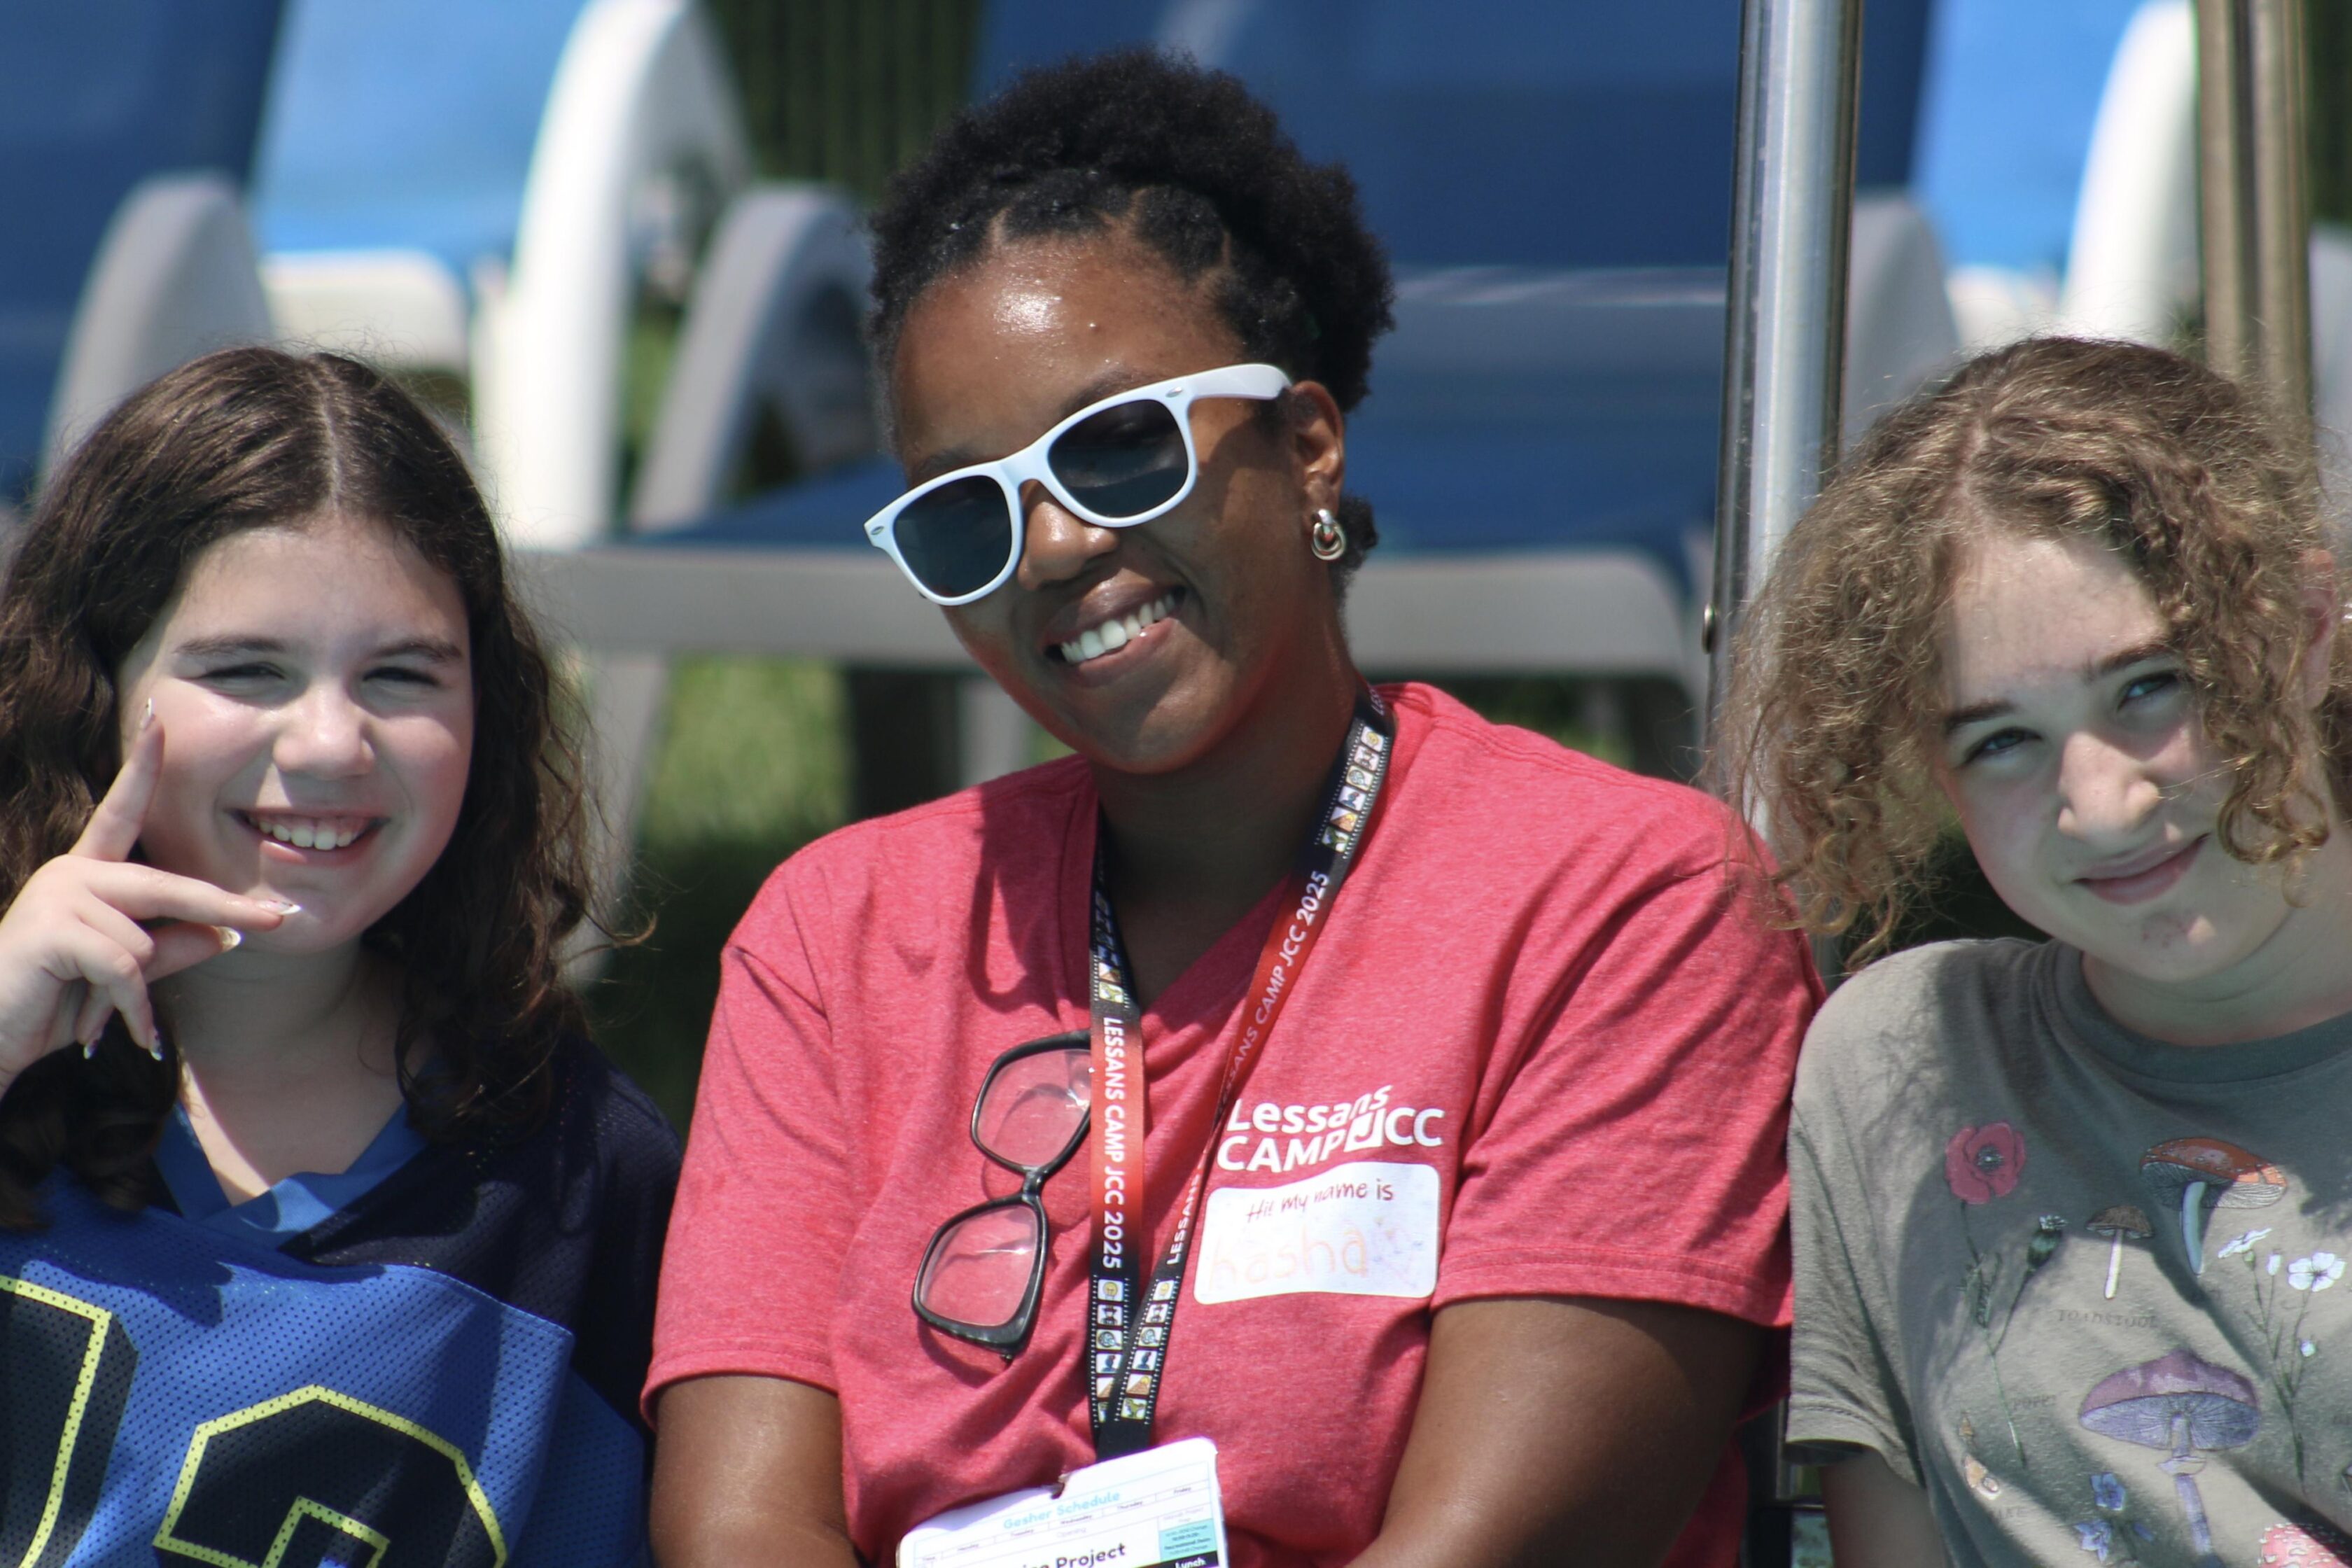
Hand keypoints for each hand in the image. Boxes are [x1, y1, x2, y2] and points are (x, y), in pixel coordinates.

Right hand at [0, 709, 287, 1086]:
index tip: (159, 720)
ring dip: (134, 989)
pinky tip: (102, 1033)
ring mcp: (59, 895)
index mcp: (89, 873)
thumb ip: (174, 947)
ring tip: (97, 1013)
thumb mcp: (126, 975)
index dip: (143, 765)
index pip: (123, 810)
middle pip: (169, 884)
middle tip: (279, 921)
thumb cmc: (54, 1003)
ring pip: (146, 938)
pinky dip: (128, 1005)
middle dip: (224, 908)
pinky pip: (126, 965)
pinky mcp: (53, 928)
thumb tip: (230, 932)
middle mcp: (72, 871)